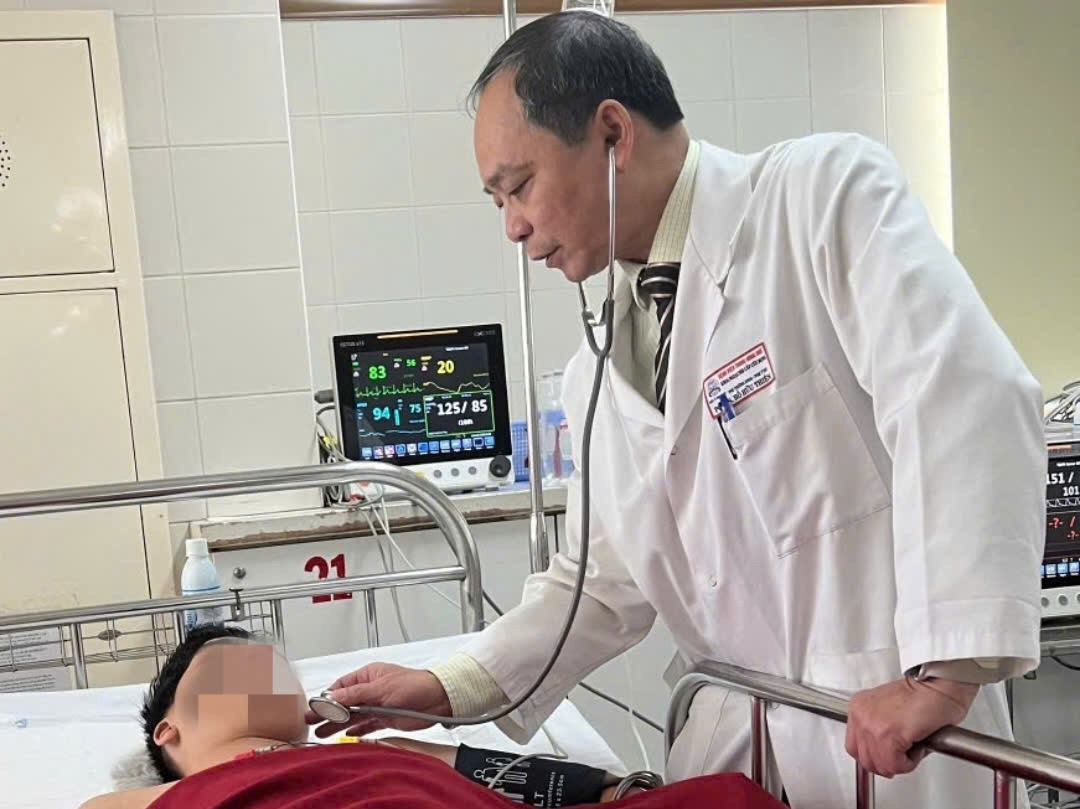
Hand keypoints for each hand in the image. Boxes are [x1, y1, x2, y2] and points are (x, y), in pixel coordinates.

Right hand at [304, 662, 451, 738]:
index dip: (327, 698)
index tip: (315, 708)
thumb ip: (354, 695)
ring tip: (321, 733)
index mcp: (368, 675)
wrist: (438, 699)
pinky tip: (345, 736)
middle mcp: (370, 690)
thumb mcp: (380, 688)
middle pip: (343, 703)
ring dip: (337, 724)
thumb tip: (331, 697)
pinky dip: (355, 731)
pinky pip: (365, 726)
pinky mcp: (385, 719)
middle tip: (310, 722)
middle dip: (327, 712)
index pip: (341, 687)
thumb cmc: (415, 685)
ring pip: (352, 716)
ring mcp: (377, 705)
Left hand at [846, 676, 977, 777]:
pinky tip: (918, 745)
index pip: (854, 747)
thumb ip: (877, 726)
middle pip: (865, 759)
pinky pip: (894, 765)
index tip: (889, 754)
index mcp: (859, 707)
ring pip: (880, 765)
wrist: (940, 684)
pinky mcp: (888, 733)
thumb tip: (878, 752)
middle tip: (904, 753)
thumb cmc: (925, 695)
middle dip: (888, 763)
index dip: (875, 756)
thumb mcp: (888, 708)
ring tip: (912, 747)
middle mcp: (861, 714)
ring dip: (900, 763)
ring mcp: (872, 724)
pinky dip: (910, 763)